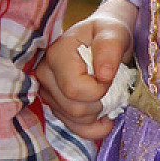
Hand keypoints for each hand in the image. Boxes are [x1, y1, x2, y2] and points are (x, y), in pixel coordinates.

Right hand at [36, 0, 135, 141]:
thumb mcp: (114, 32)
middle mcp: (45, 74)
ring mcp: (48, 92)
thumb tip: (103, 75)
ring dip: (98, 114)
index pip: (74, 89)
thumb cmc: (107, 33)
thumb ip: (110, 48)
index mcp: (56, 54)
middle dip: (100, 103)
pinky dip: (93, 128)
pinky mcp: (55, 105)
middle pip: (73, 108)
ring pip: (74, 120)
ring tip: (109, 96)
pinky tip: (105, 118)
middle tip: (112, 86)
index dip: (99, 89)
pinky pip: (74, 128)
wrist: (102, 37)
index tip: (110, 76)